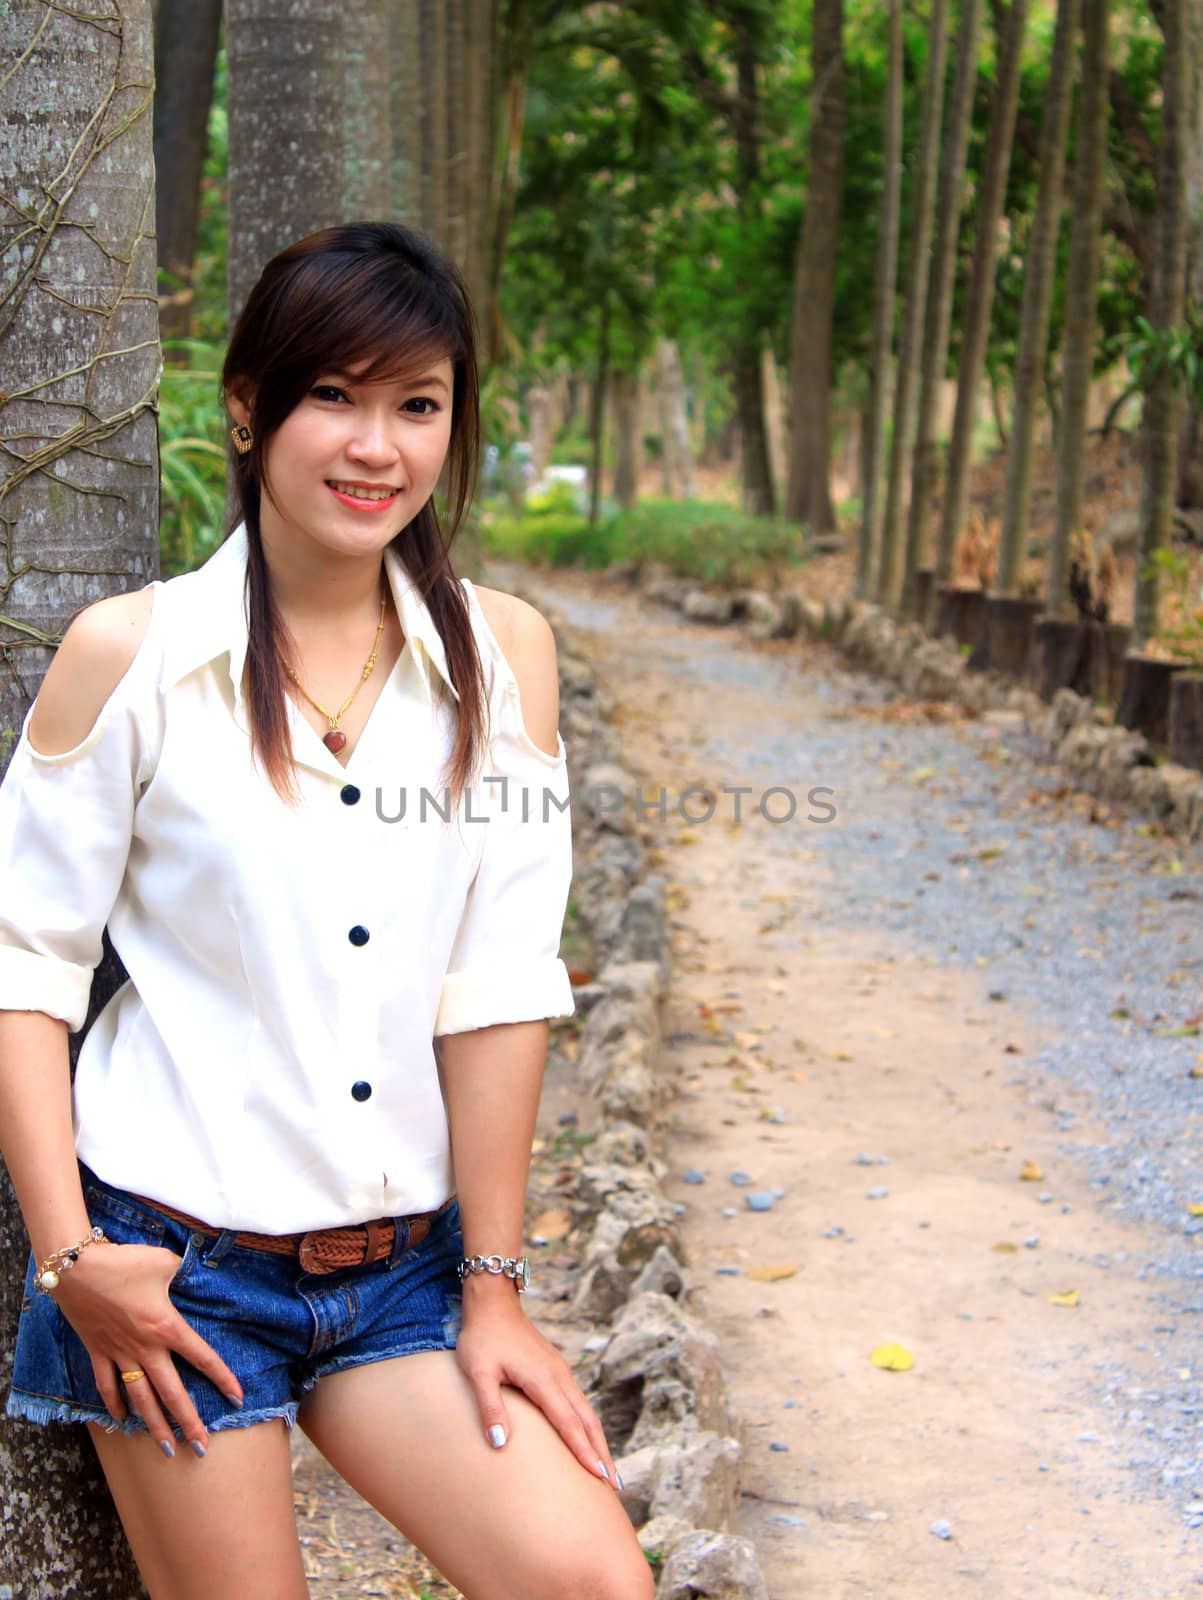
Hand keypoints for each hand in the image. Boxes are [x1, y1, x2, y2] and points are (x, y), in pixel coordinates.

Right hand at [51, 1240, 243, 1458]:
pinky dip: (114, 1404)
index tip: (237, 1398)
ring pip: (140, 1398)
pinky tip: (121, 1420)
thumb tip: (192, 1270)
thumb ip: (182, 1271)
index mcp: (166, 1327)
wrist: (76, 1270)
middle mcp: (145, 1347)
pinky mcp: (97, 1351)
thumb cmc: (123, 1263)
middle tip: (201, 1448)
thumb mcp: (164, 1262)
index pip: (202, 1357)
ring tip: (166, 1449)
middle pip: (171, 1392)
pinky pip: (106, 1384)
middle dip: (188, 1422)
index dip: (222, 1379)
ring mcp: (119, 1353)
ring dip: (153, 1425)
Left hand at [455, 1288, 620, 1490]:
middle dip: (601, 1453)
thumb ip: (490, 1408)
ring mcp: (559, 1371)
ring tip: (608, 1469)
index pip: (568, 1424)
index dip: (584, 1452)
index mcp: (543, 1379)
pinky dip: (587, 1425)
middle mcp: (558, 1376)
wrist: (493, 1301)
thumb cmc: (482, 1337)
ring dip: (598, 1441)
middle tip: (615, 1485)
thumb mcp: (478, 1372)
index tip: (600, 1477)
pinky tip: (587, 1437)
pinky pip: (577, 1402)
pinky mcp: (556, 1369)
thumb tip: (500, 1445)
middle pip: (586, 1421)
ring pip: (586, 1411)